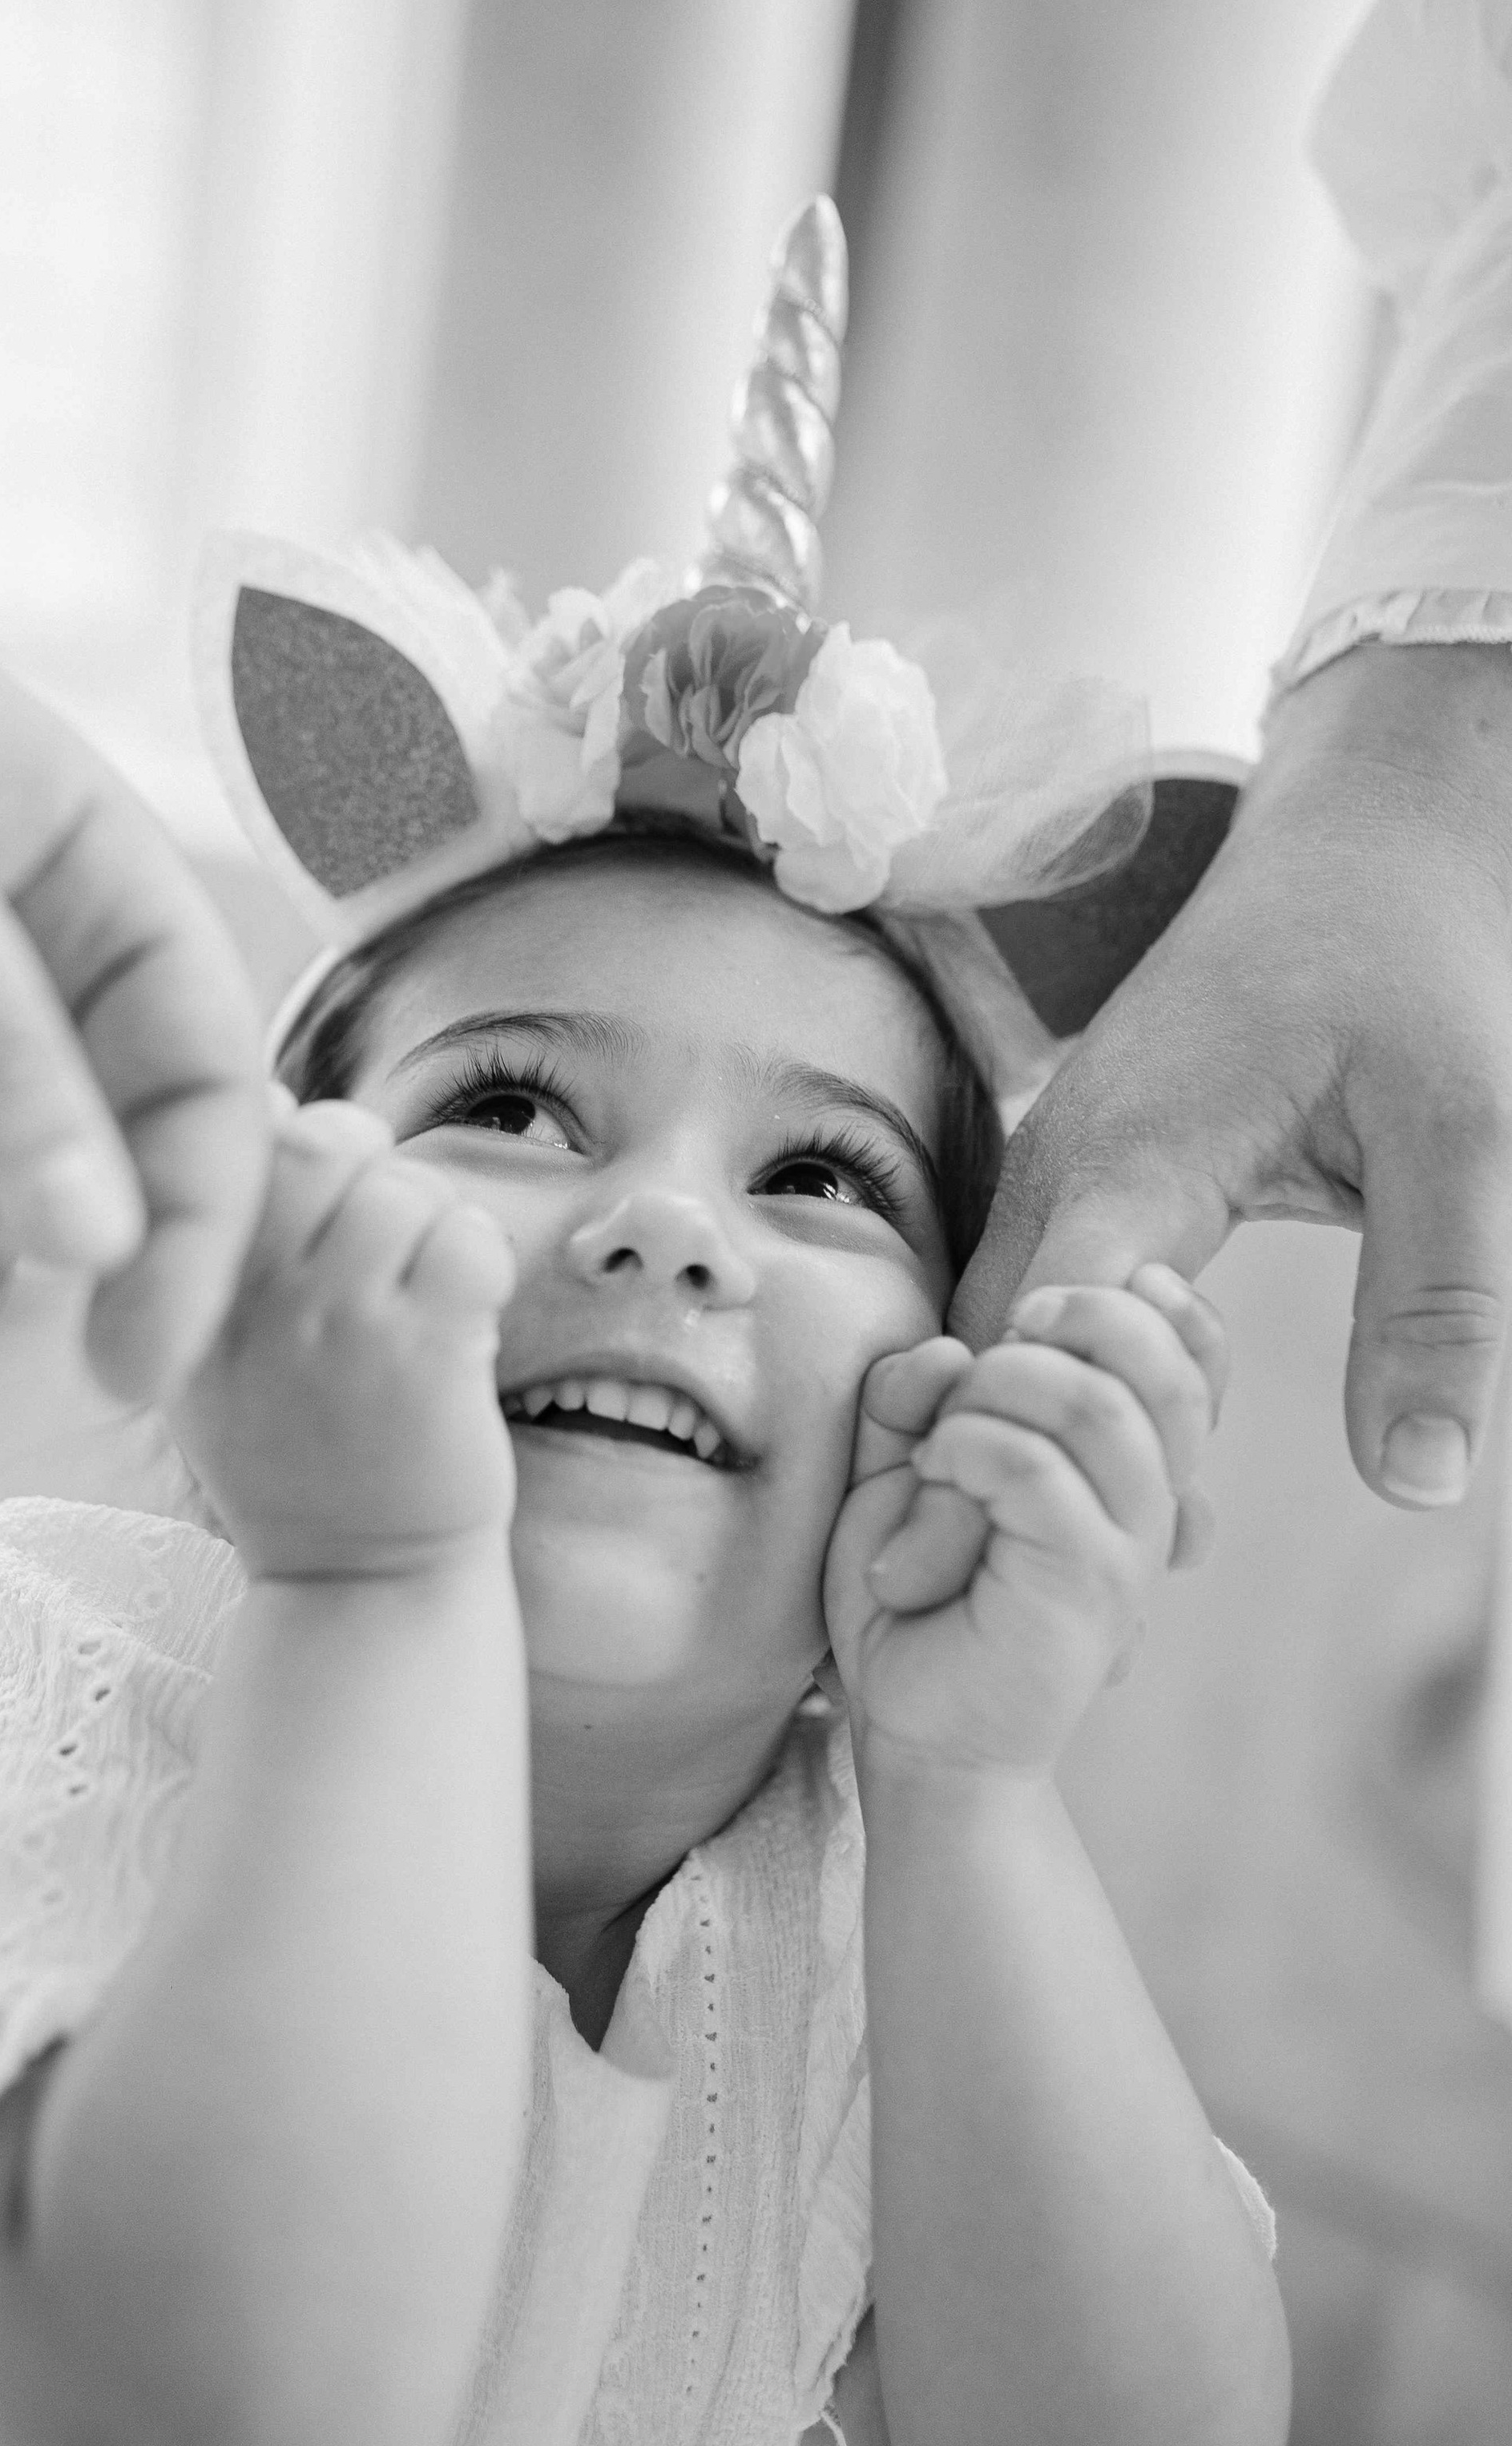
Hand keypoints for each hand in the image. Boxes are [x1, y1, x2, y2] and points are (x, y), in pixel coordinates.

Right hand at [169, 1095, 516, 1579]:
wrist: (359, 1585)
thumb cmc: (298, 1451)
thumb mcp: (215, 1350)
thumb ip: (226, 1230)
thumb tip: (268, 1093)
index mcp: (180, 1292)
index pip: (234, 1142)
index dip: (291, 1150)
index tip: (310, 1215)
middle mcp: (246, 1302)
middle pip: (324, 1142)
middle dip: (368, 1167)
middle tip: (381, 1237)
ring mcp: (336, 1329)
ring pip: (407, 1188)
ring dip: (434, 1228)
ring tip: (420, 1297)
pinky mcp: (423, 1357)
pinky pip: (468, 1241)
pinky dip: (481, 1264)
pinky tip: (462, 1318)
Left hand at [824, 1269, 1226, 1775]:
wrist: (917, 1728)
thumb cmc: (913, 1593)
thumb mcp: (899, 1469)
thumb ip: (913, 1397)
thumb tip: (942, 1350)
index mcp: (1127, 1467)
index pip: (1197, 1366)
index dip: (1167, 1309)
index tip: (1090, 1290)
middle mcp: (1148, 1502)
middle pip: (1163, 1367)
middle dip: (1077, 1319)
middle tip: (1003, 1340)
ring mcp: (1128, 1545)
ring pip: (1094, 1404)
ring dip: (999, 1389)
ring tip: (942, 1444)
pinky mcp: (1089, 1585)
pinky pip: (1036, 1470)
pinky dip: (970, 1447)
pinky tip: (935, 1477)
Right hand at [955, 642, 1511, 1510]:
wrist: (1370, 837)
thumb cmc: (1415, 965)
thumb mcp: (1467, 1131)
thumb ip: (1440, 1303)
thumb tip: (1415, 1480)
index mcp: (1136, 1152)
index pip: (1039, 1344)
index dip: (1023, 1463)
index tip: (1031, 1579)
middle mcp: (1061, 1157)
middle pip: (982, 1354)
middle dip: (996, 1470)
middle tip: (1009, 1607)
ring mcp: (1053, 1154)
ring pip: (984, 1329)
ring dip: (1015, 1428)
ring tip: (1050, 1555)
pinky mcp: (1075, 1162)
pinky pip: (1021, 1292)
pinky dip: (1041, 1376)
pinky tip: (1095, 1452)